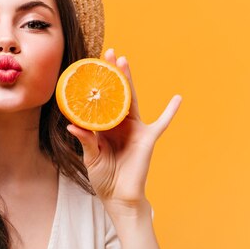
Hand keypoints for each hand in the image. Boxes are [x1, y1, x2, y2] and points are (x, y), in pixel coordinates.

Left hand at [66, 49, 181, 212]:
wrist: (118, 196)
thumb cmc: (103, 177)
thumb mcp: (90, 157)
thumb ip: (85, 139)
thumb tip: (71, 124)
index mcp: (103, 126)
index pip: (99, 100)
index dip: (95, 84)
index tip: (89, 65)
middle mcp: (119, 123)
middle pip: (115, 93)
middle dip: (112, 73)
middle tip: (108, 52)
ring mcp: (134, 128)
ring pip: (131, 98)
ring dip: (128, 80)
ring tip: (125, 61)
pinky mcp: (147, 138)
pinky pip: (161, 123)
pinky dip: (170, 112)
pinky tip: (178, 99)